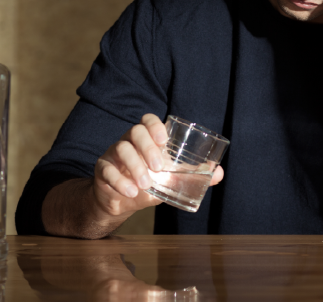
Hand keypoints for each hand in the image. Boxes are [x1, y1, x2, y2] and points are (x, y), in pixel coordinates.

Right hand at [92, 113, 224, 217]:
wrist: (122, 202)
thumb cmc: (150, 182)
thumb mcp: (170, 178)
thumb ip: (192, 173)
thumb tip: (219, 173)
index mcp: (146, 138)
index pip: (147, 120)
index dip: (154, 125)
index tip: (163, 139)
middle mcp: (129, 141)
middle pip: (134, 131)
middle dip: (147, 147)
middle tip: (158, 167)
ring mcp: (113, 154)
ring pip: (121, 149)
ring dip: (135, 167)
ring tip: (146, 185)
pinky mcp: (103, 170)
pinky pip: (107, 170)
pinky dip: (120, 181)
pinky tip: (131, 192)